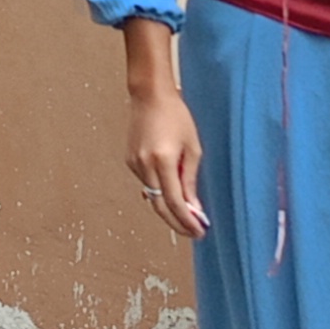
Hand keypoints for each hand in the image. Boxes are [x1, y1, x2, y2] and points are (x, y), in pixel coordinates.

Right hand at [124, 79, 204, 239]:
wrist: (150, 96)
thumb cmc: (176, 116)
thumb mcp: (192, 148)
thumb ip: (190, 180)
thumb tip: (193, 206)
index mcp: (163, 160)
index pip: (175, 202)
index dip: (187, 221)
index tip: (199, 231)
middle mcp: (144, 165)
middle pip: (160, 206)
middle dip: (177, 223)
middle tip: (193, 232)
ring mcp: (134, 163)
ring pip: (152, 196)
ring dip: (169, 208)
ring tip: (187, 215)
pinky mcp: (130, 160)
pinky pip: (147, 184)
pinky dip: (159, 192)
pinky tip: (172, 193)